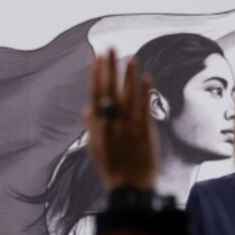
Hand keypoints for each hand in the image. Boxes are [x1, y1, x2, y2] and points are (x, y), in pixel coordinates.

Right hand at [85, 49, 156, 190]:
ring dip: (128, 74)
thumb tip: (87, 109)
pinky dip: (146, 92)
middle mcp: (111, 123)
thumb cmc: (111, 168)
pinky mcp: (145, 130)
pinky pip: (145, 107)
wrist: (129, 186)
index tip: (96, 58)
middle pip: (110, 89)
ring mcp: (128, 126)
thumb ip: (91, 127)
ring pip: (128, 95)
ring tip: (130, 56)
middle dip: (110, 67)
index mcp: (97, 126)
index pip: (94, 94)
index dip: (96, 75)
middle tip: (110, 48)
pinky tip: (147, 77)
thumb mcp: (94, 148)